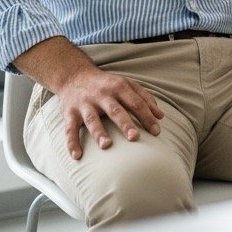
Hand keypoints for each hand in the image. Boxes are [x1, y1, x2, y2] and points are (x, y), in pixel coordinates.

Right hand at [15, 36, 163, 160]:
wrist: (75, 76)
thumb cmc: (107, 84)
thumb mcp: (127, 84)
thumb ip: (145, 98)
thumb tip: (161, 116)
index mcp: (119, 87)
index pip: (136, 103)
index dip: (147, 117)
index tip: (156, 132)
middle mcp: (102, 95)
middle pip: (116, 110)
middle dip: (125, 124)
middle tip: (135, 137)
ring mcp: (85, 104)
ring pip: (92, 119)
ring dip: (99, 132)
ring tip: (107, 145)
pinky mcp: (70, 113)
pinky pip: (70, 129)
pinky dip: (72, 142)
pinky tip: (77, 156)